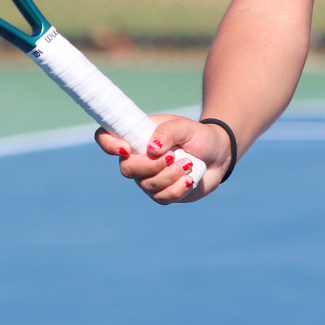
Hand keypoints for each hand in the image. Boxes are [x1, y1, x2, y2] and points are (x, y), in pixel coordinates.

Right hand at [94, 114, 229, 204]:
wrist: (217, 155)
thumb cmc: (197, 136)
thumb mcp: (185, 126)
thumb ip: (168, 132)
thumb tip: (152, 148)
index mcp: (136, 136)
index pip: (106, 138)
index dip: (108, 144)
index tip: (125, 148)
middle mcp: (137, 159)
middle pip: (126, 169)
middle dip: (151, 165)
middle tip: (173, 155)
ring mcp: (148, 178)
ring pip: (147, 185)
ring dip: (170, 175)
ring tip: (188, 163)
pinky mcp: (163, 194)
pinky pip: (162, 197)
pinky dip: (178, 188)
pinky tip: (190, 179)